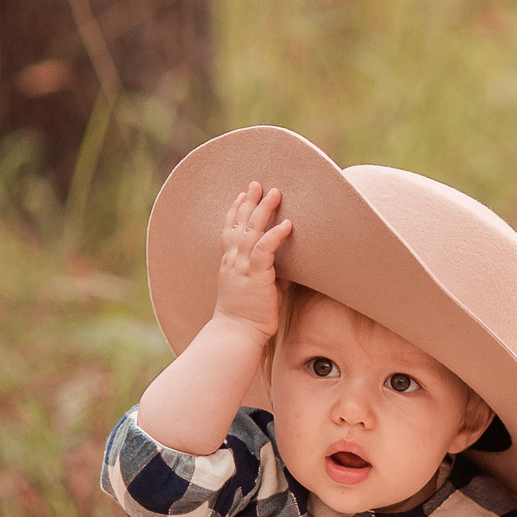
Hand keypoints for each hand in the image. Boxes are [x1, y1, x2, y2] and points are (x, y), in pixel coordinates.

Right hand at [214, 182, 293, 341]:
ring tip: (275, 192)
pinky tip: (287, 223)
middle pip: (239, 223)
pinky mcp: (255, 276)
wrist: (236, 334)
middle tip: (257, 183)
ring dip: (263, 210)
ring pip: (251, 230)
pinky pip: (265, 250)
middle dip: (249, 201)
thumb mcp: (254, 288)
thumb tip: (286, 269)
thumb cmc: (246, 316)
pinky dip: (275, 235)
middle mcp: (232, 260)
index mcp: (229, 262)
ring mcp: (242, 266)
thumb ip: (266, 274)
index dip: (235, 210)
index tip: (242, 194)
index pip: (230, 230)